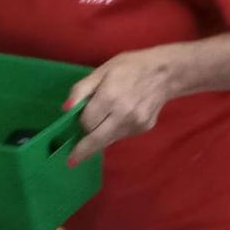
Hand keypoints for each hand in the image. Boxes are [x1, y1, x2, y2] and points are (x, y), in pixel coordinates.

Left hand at [66, 47, 182, 163]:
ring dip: (100, 136)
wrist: (163, 74)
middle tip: (72, 161)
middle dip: (84, 150)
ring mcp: (135, 124)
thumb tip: (66, 110)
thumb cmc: (129, 68)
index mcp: (110, 97)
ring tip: (100, 127)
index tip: (77, 122)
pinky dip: (114, 130)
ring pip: (110, 139)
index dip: (81, 122)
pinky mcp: (144, 128)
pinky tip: (120, 117)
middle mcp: (123, 115)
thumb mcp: (101, 72)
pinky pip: (122, 134)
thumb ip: (81, 90)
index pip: (87, 122)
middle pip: (98, 140)